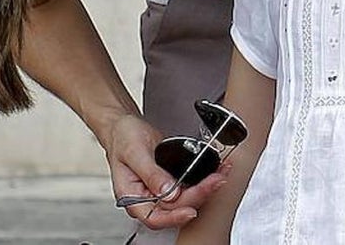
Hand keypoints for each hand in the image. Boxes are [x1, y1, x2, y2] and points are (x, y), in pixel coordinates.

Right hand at [106, 113, 228, 229]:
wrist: (124, 127)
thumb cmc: (122, 138)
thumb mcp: (134, 152)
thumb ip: (151, 174)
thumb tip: (168, 193)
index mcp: (132, 197)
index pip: (154, 217)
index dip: (174, 217)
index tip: (191, 210)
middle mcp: (147, 198)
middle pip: (176, 208)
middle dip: (199, 194)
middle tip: (217, 179)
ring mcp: (159, 191)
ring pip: (185, 199)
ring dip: (205, 188)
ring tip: (221, 174)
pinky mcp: (170, 182)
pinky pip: (188, 186)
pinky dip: (202, 180)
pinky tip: (214, 171)